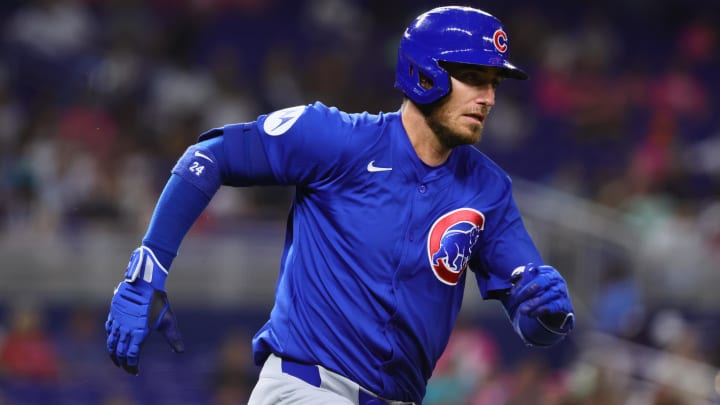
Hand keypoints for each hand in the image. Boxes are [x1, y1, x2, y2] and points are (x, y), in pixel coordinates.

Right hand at [105, 247, 183, 374]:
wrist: (145, 283)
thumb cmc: (159, 302)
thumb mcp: (168, 321)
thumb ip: (173, 338)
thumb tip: (180, 352)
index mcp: (138, 333)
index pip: (132, 356)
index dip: (132, 365)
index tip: (135, 371)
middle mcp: (126, 330)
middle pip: (120, 351)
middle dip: (122, 362)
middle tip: (126, 368)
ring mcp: (118, 322)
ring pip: (112, 342)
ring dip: (113, 353)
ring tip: (116, 360)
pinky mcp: (114, 313)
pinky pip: (109, 329)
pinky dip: (110, 338)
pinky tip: (112, 341)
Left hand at [507, 263, 574, 331]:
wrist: (557, 308)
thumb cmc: (541, 292)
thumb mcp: (532, 284)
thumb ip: (524, 279)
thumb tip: (513, 277)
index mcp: (548, 271)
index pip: (534, 273)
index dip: (522, 282)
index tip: (512, 293)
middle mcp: (557, 279)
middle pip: (542, 281)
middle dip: (527, 290)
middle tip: (516, 299)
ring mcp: (562, 291)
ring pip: (547, 295)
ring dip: (533, 303)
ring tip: (522, 310)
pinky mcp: (564, 304)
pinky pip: (553, 306)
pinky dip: (541, 310)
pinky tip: (532, 314)